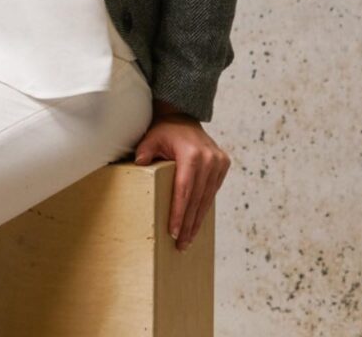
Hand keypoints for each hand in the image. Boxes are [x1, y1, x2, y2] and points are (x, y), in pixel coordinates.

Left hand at [133, 107, 230, 251]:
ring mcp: (218, 163)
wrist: (183, 117)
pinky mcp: (223, 165)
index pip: (184, 191)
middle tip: (180, 245)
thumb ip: (145, 151)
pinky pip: (212, 192)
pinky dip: (204, 209)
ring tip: (187, 240)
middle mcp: (209, 160)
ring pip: (207, 199)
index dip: (178, 213)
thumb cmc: (165, 130)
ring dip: (197, 221)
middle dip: (188, 224)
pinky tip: (196, 224)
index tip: (173, 232)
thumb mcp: (152, 137)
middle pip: (197, 200)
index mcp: (192, 155)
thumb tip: (138, 164)